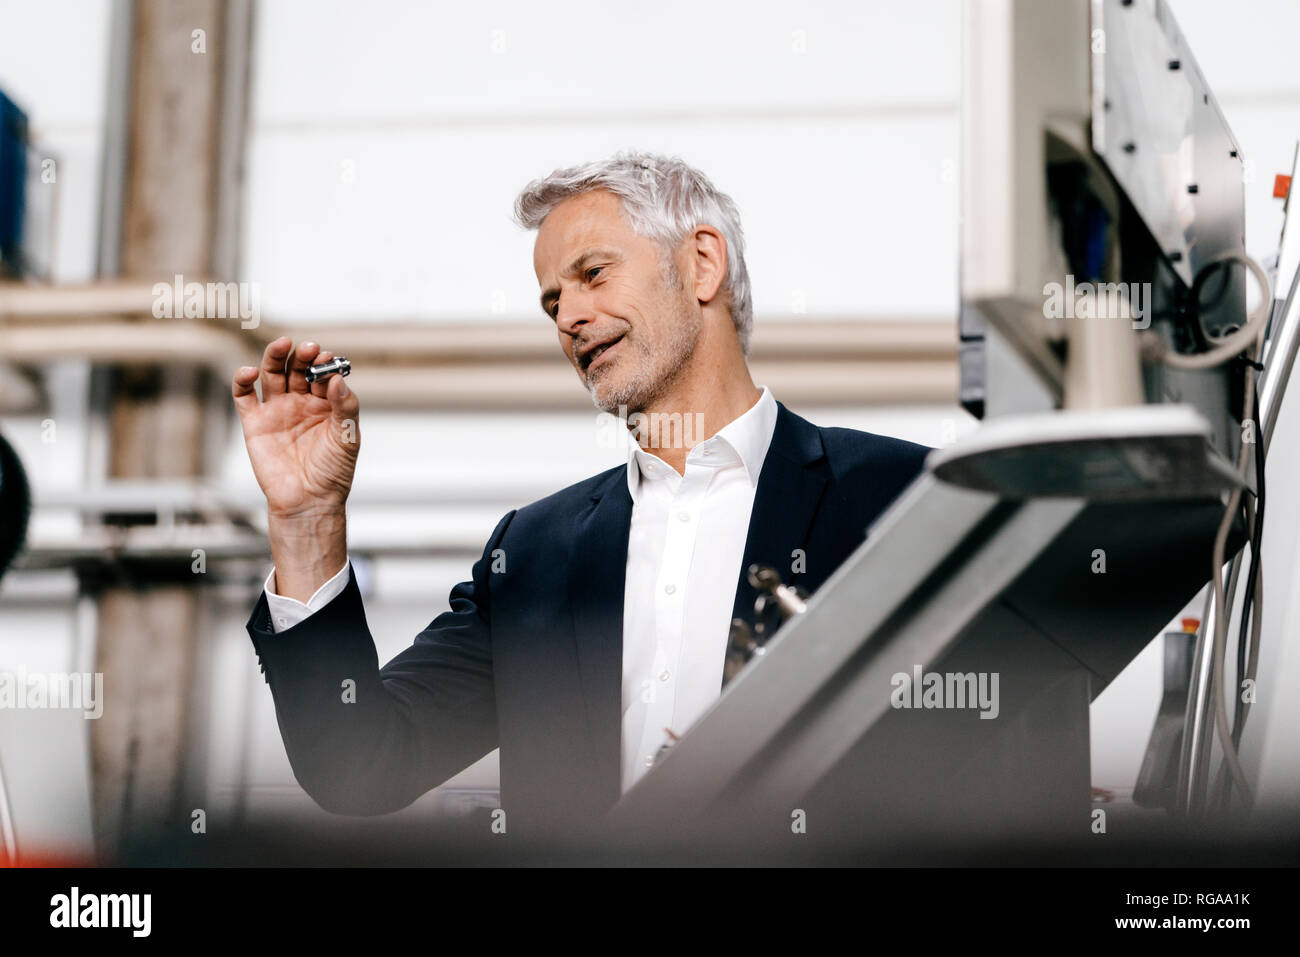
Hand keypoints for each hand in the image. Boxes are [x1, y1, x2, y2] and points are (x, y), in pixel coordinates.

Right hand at [232, 337, 360, 518]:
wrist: (308, 501)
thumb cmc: (332, 473)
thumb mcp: (347, 438)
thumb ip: (345, 407)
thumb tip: (338, 379)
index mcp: (325, 405)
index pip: (323, 375)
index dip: (324, 363)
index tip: (327, 356)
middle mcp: (301, 403)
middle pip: (297, 369)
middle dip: (302, 356)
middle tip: (309, 347)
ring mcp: (277, 410)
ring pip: (272, 375)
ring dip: (275, 357)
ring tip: (283, 345)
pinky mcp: (255, 423)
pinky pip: (244, 396)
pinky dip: (242, 380)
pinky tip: (249, 371)